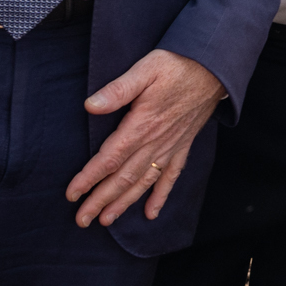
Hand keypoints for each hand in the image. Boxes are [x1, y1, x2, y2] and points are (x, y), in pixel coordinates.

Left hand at [66, 50, 223, 226]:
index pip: (109, 159)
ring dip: (124, 203)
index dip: (88, 178)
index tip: (72, 194)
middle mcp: (155, 142)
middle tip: (82, 220)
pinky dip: (160, 196)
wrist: (213, 69)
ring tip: (107, 220)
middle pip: (122, 178)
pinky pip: (171, 177)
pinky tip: (151, 213)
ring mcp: (170, 147)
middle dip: (101, 201)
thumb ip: (117, 90)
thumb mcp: (144, 69)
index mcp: (141, 125)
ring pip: (143, 182)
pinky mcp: (182, 146)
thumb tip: (90, 106)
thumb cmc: (176, 65)